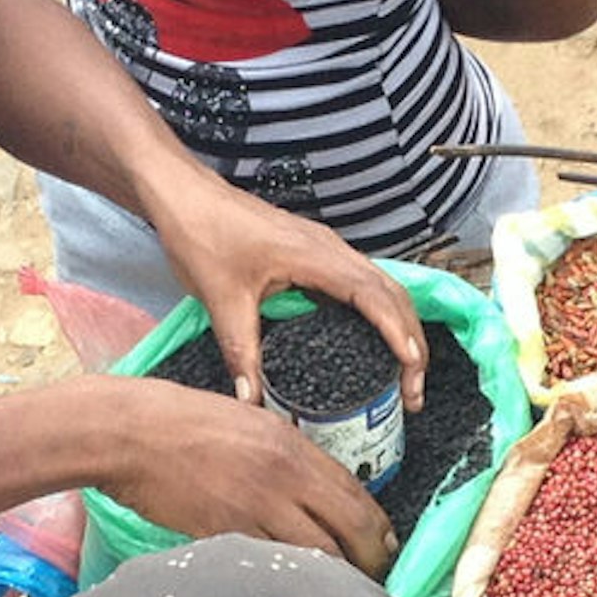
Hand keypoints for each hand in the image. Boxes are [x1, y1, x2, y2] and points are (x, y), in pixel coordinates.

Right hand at [114, 382, 398, 576]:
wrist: (130, 434)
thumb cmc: (183, 421)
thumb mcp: (251, 422)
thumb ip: (287, 456)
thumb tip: (316, 490)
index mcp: (292, 447)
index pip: (356, 495)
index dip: (378, 529)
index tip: (385, 545)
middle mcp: (283, 479)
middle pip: (350, 532)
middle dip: (371, 562)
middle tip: (374, 578)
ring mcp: (254, 510)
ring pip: (315, 558)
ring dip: (333, 579)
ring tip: (338, 593)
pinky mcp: (224, 536)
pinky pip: (269, 566)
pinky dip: (286, 580)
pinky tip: (291, 591)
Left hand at [139, 169, 428, 412]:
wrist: (184, 194)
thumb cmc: (202, 234)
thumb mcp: (221, 301)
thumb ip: (241, 353)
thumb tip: (254, 403)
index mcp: (315, 256)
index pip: (374, 296)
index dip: (399, 333)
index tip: (412, 369)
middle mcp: (329, 249)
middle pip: (391, 292)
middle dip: (412, 340)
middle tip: (412, 391)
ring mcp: (324, 249)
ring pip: (380, 286)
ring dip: (400, 326)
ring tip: (403, 373)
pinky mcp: (313, 253)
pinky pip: (359, 284)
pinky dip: (378, 314)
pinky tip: (371, 343)